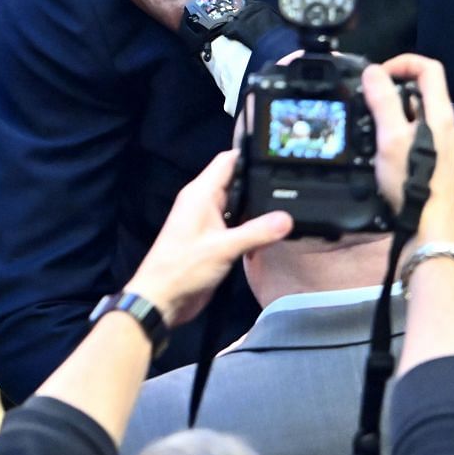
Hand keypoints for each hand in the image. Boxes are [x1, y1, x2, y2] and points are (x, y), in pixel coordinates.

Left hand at [124, 149, 291, 327]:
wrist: (161, 300)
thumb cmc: (183, 268)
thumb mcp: (224, 248)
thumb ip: (257, 232)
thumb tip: (288, 218)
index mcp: (201, 193)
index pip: (228, 161)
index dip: (251, 154)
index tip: (279, 155)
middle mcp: (204, 202)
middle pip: (236, 181)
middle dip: (260, 182)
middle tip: (292, 181)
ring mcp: (208, 221)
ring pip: (238, 204)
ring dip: (257, 207)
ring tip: (289, 204)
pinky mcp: (213, 239)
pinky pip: (236, 224)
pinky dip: (251, 226)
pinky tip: (272, 231)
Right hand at [369, 54, 453, 247]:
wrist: (430, 230)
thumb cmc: (414, 183)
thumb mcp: (391, 138)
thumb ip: (383, 101)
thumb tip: (373, 71)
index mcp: (441, 113)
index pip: (429, 68)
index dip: (403, 62)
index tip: (377, 75)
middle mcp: (445, 126)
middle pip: (420, 90)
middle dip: (391, 89)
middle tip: (366, 101)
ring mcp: (440, 145)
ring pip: (414, 115)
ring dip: (390, 114)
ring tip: (368, 126)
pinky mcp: (432, 163)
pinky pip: (412, 136)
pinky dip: (394, 134)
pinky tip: (377, 150)